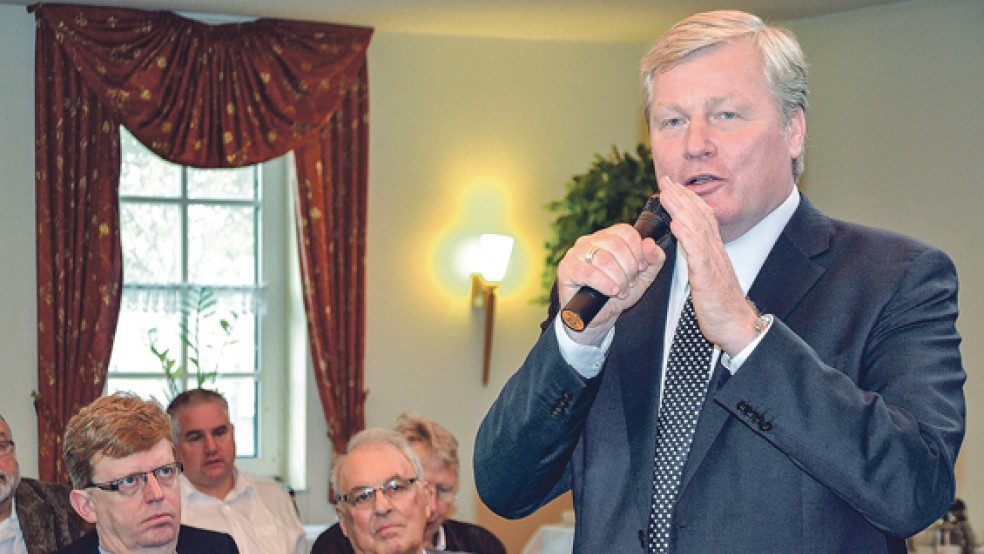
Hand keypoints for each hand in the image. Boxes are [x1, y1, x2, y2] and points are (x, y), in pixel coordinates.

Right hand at [556, 221, 665, 344]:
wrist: (597, 316)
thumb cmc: (616, 294)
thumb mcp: (643, 277)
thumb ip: (654, 259)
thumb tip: (649, 242)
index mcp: (607, 237)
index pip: (624, 231)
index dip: (637, 251)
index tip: (640, 269)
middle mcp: (589, 241)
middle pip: (615, 245)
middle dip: (629, 268)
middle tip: (630, 283)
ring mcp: (576, 254)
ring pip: (603, 259)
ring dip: (618, 278)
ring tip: (620, 291)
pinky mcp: (567, 269)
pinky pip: (588, 272)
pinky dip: (604, 283)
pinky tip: (611, 291)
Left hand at [657, 176, 760, 354]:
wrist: (735, 326)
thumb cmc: (719, 305)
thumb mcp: (707, 275)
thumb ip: (699, 257)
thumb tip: (687, 242)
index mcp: (713, 251)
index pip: (702, 217)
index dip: (687, 200)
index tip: (672, 186)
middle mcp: (715, 251)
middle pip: (699, 216)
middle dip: (682, 196)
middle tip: (666, 180)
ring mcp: (713, 262)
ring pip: (698, 228)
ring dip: (681, 209)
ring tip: (667, 194)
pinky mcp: (709, 277)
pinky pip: (698, 253)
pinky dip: (687, 236)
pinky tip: (676, 225)